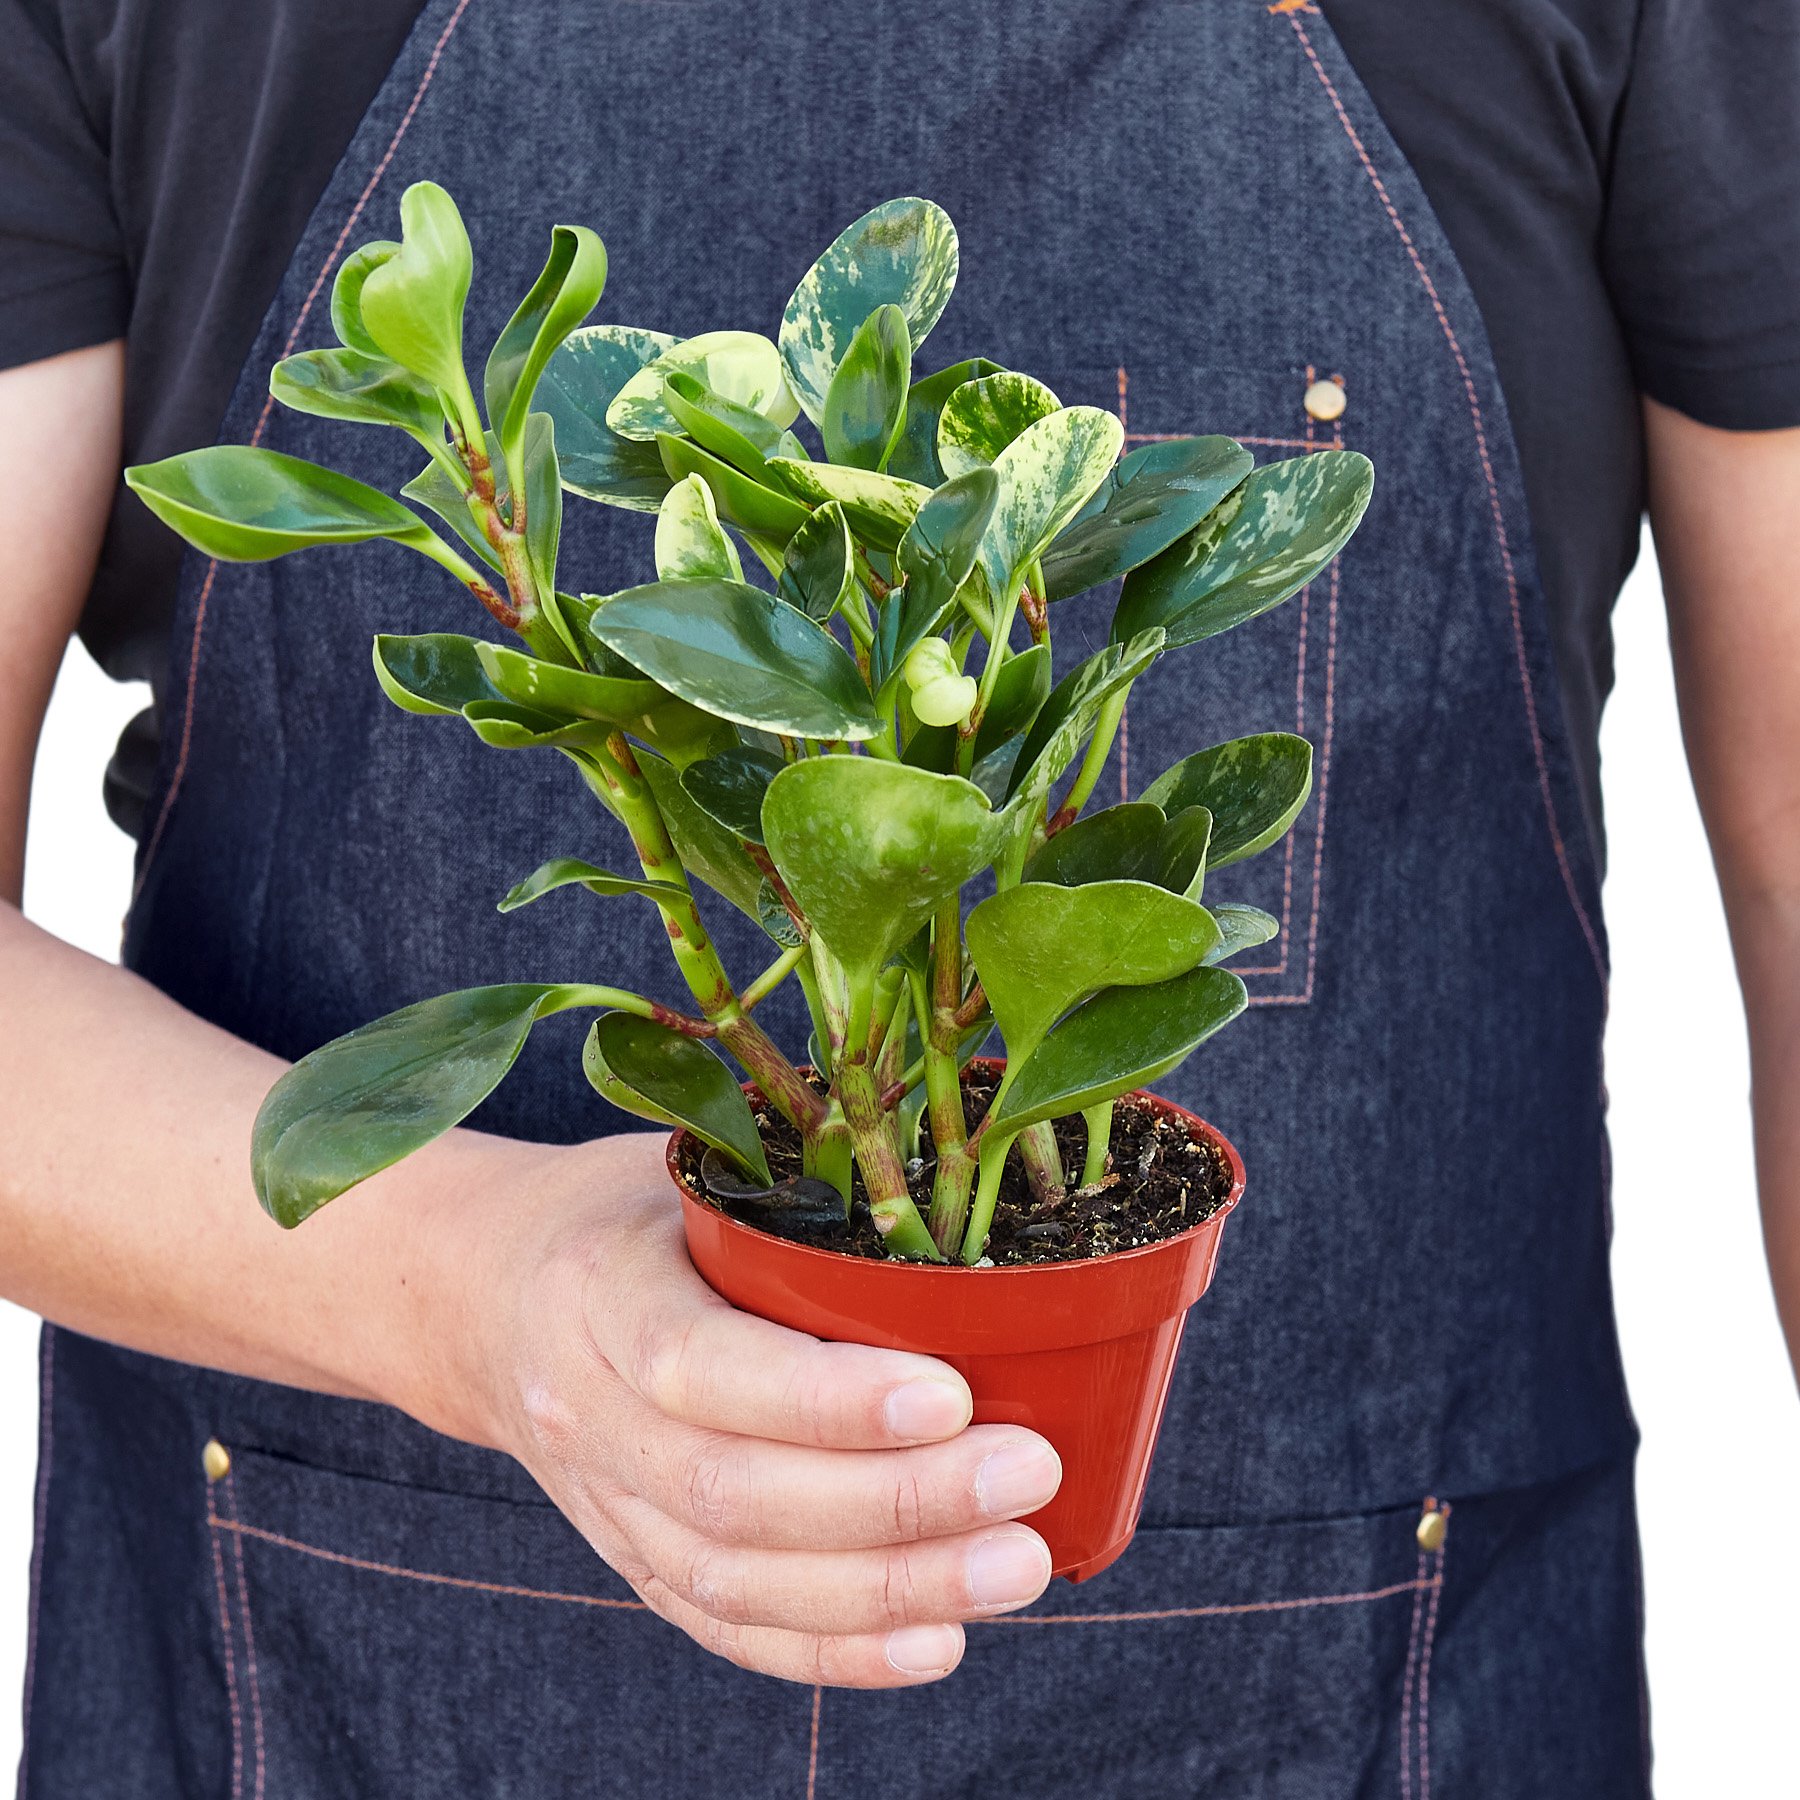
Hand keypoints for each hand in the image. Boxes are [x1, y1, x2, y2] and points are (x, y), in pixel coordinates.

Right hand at [433, 1132, 1062, 1686]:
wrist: (493, 1296)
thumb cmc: (628, 1214)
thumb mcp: (688, 1167)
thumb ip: (790, 1193)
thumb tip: (964, 1210)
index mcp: (598, 1291)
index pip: (698, 1363)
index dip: (823, 1398)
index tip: (948, 1393)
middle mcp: (585, 1413)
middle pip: (731, 1493)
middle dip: (894, 1502)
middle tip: (1024, 1474)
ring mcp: (604, 1503)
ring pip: (738, 1580)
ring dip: (889, 1590)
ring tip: (1015, 1564)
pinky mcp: (633, 1560)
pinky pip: (729, 1628)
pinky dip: (837, 1651)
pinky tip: (939, 1640)